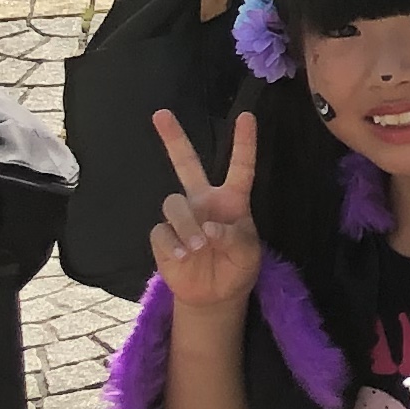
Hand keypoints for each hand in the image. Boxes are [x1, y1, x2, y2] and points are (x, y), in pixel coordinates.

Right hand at [148, 109, 262, 312]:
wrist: (216, 295)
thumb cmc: (238, 266)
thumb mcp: (248, 254)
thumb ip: (235, 238)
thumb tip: (210, 228)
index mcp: (232, 200)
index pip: (241, 166)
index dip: (244, 143)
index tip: (247, 116)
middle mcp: (204, 201)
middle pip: (186, 164)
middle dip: (173, 139)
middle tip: (161, 113)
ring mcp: (182, 217)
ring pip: (173, 202)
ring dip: (186, 223)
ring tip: (199, 246)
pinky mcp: (164, 237)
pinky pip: (161, 230)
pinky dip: (172, 243)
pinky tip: (183, 256)